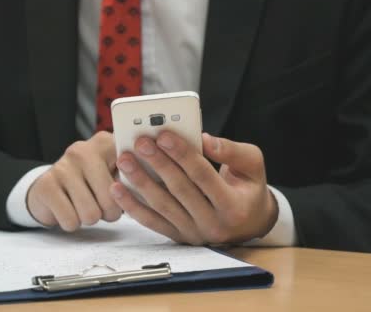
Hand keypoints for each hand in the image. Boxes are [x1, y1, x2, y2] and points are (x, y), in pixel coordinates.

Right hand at [27, 131, 121, 230]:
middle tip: (102, 207)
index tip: (124, 193)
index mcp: (105, 144)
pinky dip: (72, 223)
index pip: (130, 174)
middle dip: (109, 213)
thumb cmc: (91, 185)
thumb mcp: (114, 175)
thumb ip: (131, 178)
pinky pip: (70, 220)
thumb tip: (141, 189)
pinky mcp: (46, 185)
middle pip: (110, 199)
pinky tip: (69, 210)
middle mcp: (83, 150)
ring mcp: (62, 166)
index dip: (129, 193)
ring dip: (90, 219)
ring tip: (84, 206)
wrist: (50, 190)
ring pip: (90, 213)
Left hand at [110, 131, 277, 244]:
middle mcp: (212, 223)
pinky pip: (152, 222)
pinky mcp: (178, 237)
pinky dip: (132, 206)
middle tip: (139, 142)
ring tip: (125, 160)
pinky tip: (117, 189)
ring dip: (140, 182)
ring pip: (162, 206)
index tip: (163, 134)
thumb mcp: (253, 165)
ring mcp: (193, 233)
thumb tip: (204, 139)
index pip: (203, 176)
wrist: (249, 224)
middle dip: (157, 163)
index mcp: (233, 205)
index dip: (182, 154)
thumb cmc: (249, 188)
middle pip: (179, 189)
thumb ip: (232, 151)